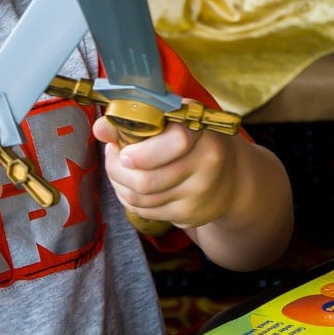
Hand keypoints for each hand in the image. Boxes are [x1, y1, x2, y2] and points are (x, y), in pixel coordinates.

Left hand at [94, 110, 236, 230]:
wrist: (233, 175)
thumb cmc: (192, 138)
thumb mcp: (171, 118)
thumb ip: (135, 118)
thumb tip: (100, 128)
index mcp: (202, 131)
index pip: (176, 142)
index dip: (142, 152)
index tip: (123, 151)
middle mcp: (207, 165)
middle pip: (147, 180)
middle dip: (117, 170)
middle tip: (113, 156)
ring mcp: (200, 194)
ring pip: (141, 200)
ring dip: (120, 185)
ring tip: (120, 169)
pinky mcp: (192, 216)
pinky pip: (147, 212)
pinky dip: (132, 200)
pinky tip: (134, 186)